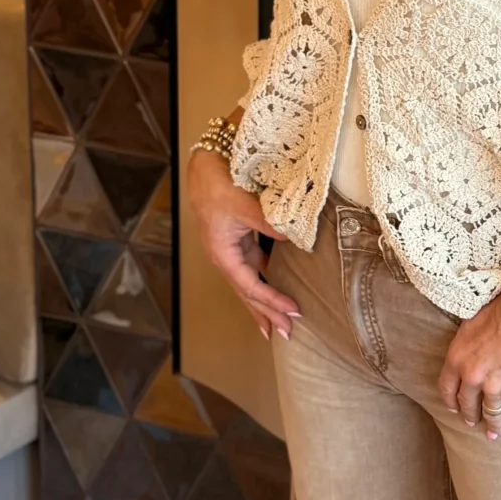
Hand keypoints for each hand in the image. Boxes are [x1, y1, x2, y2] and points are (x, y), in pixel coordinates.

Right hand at [187, 149, 299, 342]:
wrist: (206, 165)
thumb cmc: (219, 184)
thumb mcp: (244, 204)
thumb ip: (269, 223)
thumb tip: (294, 238)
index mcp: (223, 254)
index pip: (250, 286)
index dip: (271, 301)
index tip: (293, 312)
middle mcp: (225, 257)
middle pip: (248, 294)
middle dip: (266, 315)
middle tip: (287, 334)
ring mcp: (231, 251)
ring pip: (250, 284)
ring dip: (264, 304)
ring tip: (278, 325)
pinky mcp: (238, 241)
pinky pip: (253, 269)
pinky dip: (265, 282)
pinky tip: (276, 289)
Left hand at [438, 296, 500, 438]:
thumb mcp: (471, 323)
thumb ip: (466, 344)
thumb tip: (469, 349)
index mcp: (458, 359)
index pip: (447, 387)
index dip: (450, 401)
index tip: (454, 409)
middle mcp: (473, 378)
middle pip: (468, 404)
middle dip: (471, 415)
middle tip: (473, 422)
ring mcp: (496, 388)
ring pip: (492, 413)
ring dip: (494, 425)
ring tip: (495, 433)